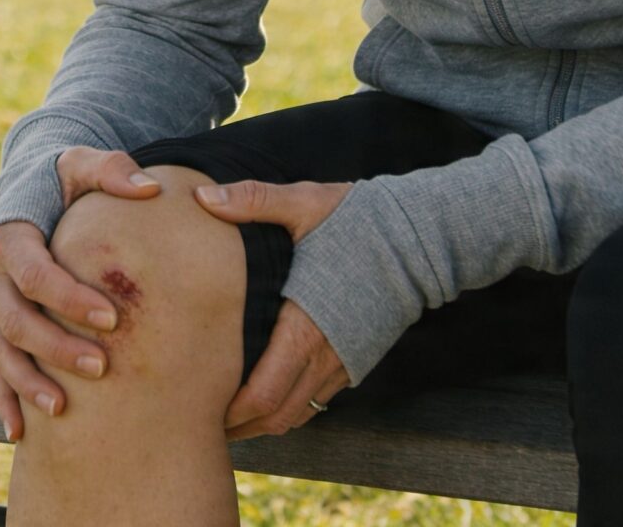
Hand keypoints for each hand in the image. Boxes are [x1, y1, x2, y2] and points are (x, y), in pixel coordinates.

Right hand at [0, 147, 163, 440]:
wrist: (27, 196)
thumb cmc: (61, 184)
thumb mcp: (80, 166)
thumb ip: (110, 170)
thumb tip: (149, 188)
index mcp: (11, 236)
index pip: (34, 272)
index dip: (68, 297)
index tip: (112, 317)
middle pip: (14, 319)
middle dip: (55, 346)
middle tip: (102, 367)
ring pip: (0, 351)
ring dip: (28, 382)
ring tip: (63, 409)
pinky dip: (5, 400)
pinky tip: (21, 433)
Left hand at [192, 177, 353, 438]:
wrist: (422, 238)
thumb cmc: (360, 220)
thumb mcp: (305, 203)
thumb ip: (254, 201)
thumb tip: (203, 197)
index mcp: (306, 326)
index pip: (265, 392)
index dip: (233, 411)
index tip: (200, 407)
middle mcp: (326, 355)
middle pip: (278, 415)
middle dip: (241, 426)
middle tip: (204, 423)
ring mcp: (344, 362)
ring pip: (298, 414)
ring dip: (264, 422)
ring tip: (230, 419)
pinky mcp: (356, 361)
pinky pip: (317, 400)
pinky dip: (289, 409)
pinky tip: (267, 399)